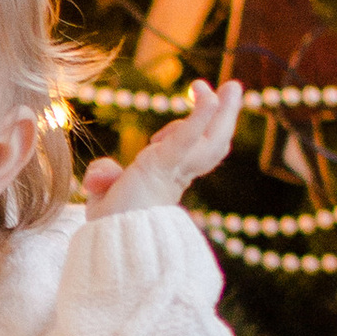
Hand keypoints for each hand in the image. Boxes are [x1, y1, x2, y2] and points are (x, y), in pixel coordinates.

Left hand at [84, 79, 240, 216]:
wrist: (108, 249)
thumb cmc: (107, 226)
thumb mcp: (103, 195)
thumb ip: (104, 178)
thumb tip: (103, 176)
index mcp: (168, 180)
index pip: (194, 150)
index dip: (197, 127)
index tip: (192, 108)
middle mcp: (176, 175)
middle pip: (212, 143)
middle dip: (224, 116)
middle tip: (234, 88)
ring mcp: (170, 171)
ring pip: (210, 141)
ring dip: (223, 112)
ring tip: (232, 86)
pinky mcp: (160, 167)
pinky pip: (186, 139)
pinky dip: (199, 118)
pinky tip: (210, 98)